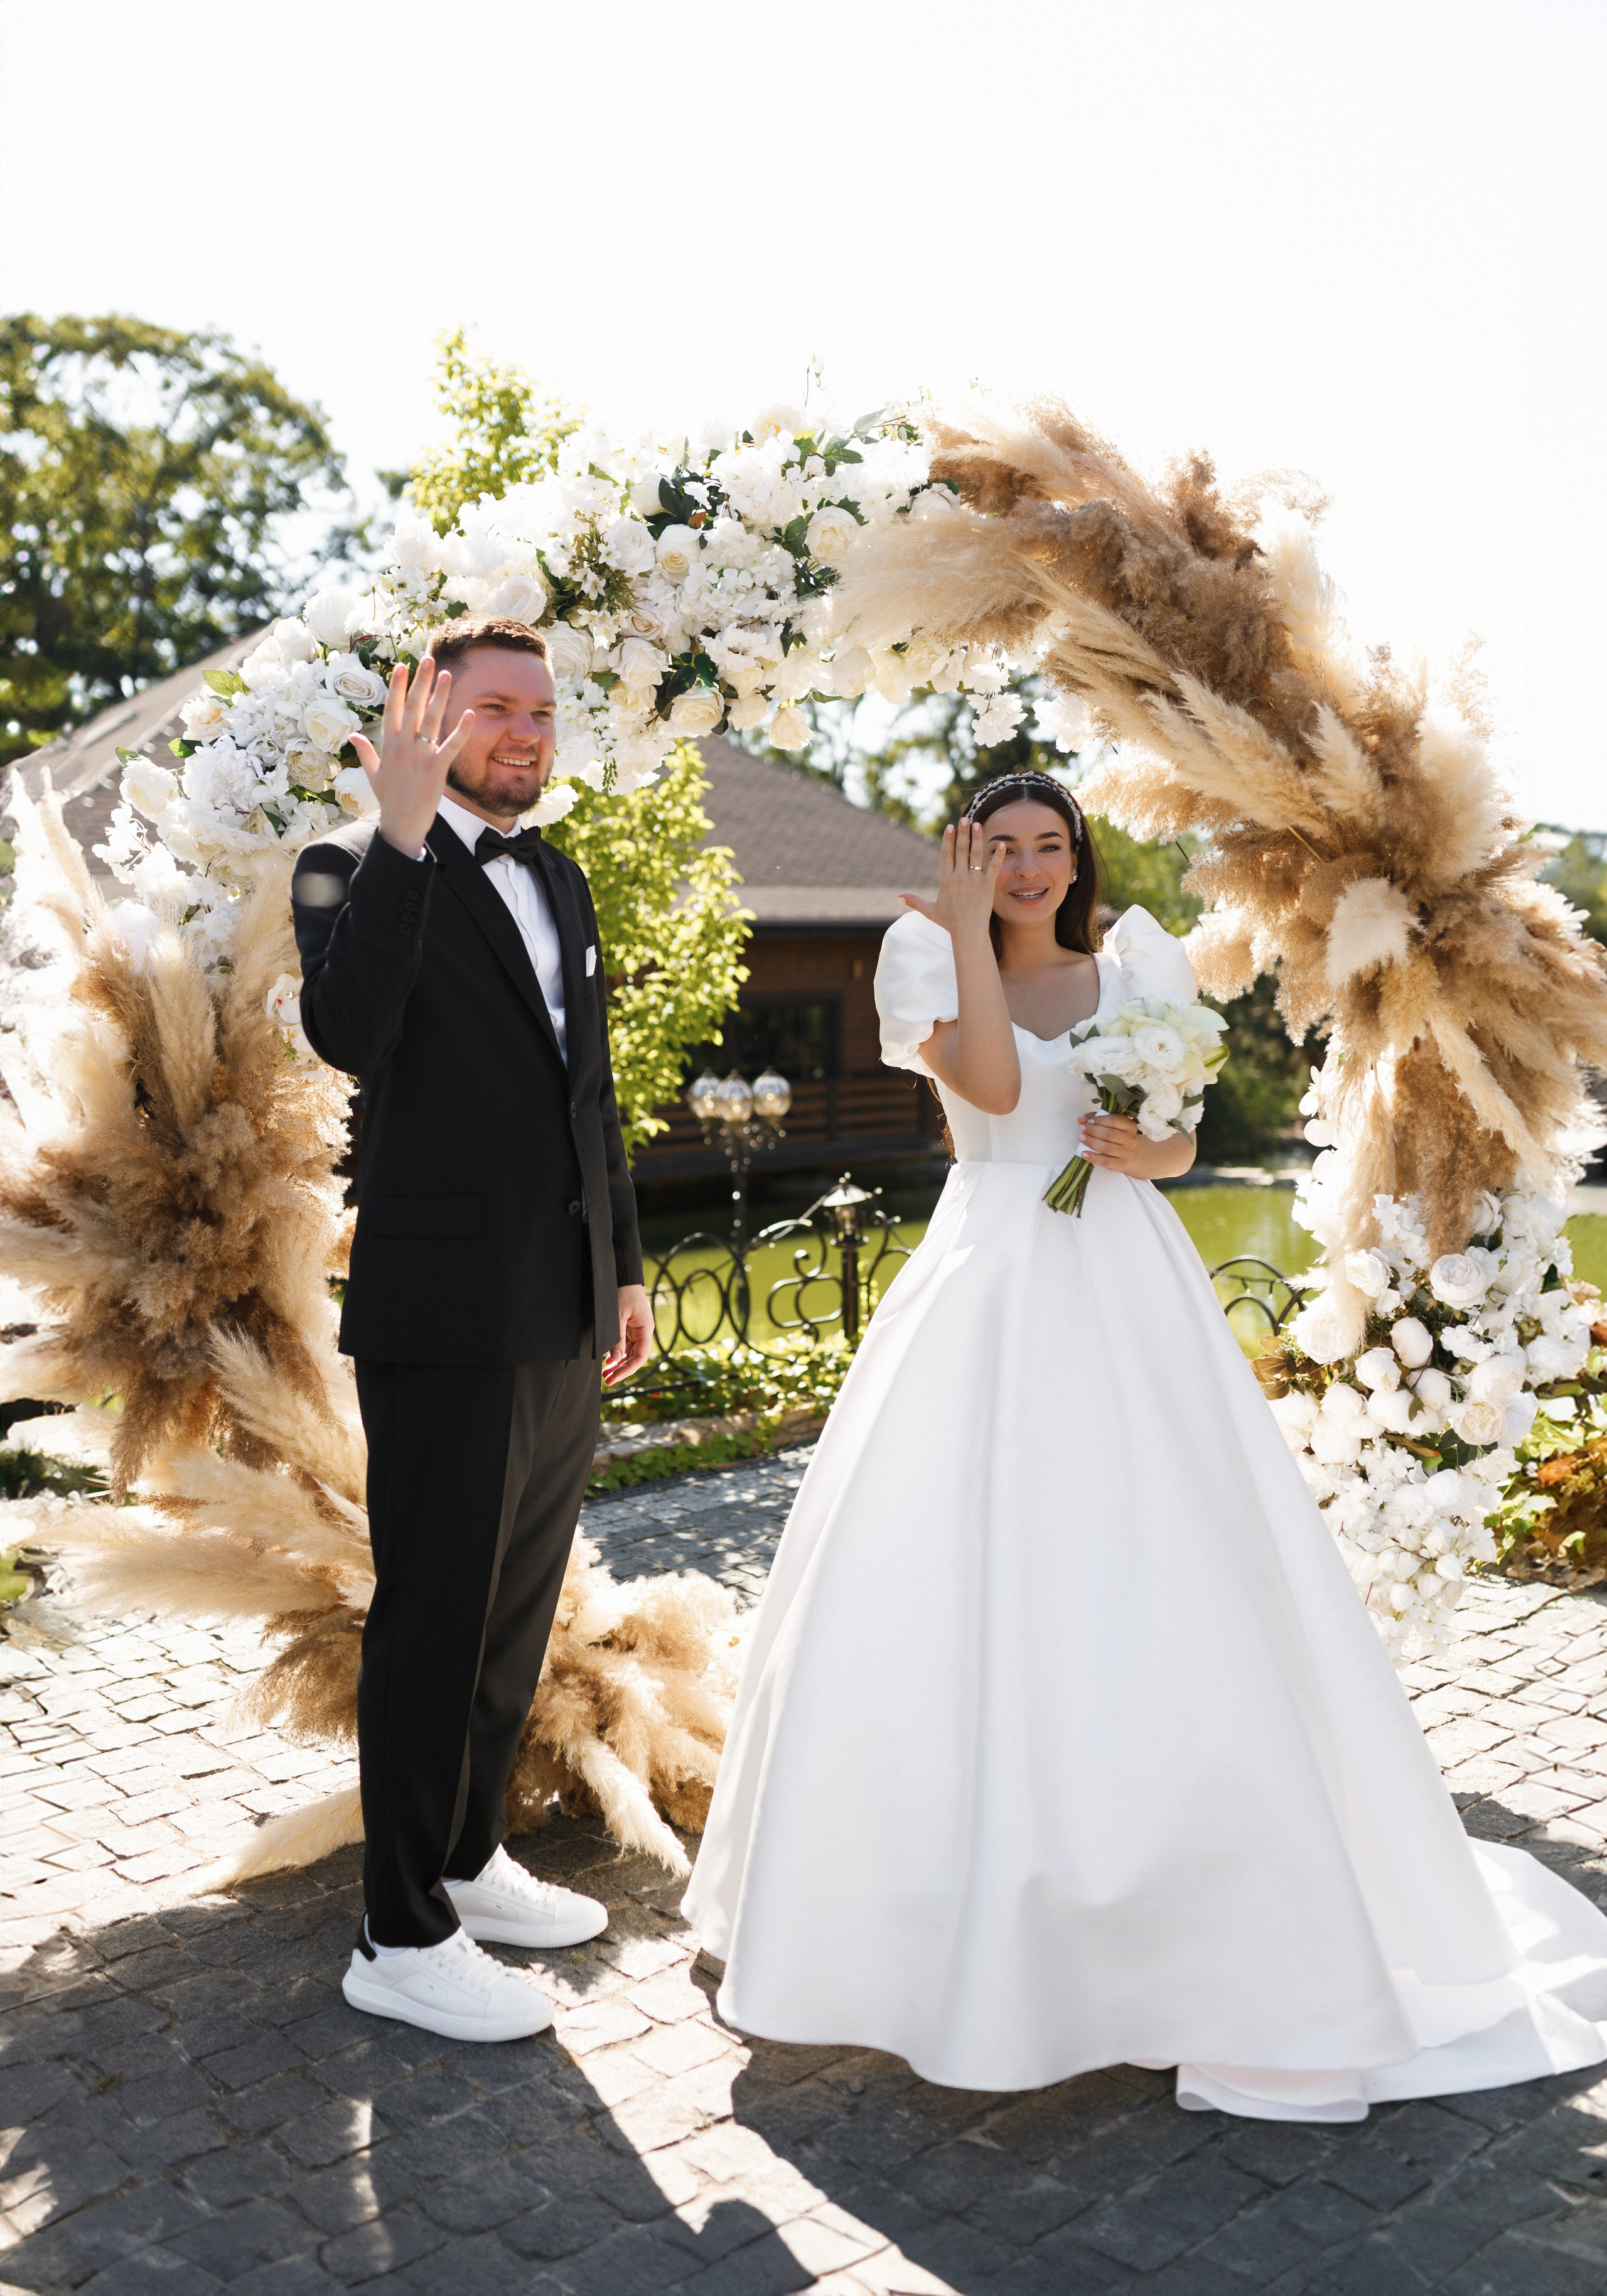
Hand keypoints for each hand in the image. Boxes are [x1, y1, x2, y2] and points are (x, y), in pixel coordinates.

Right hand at [350, 656, 475, 858]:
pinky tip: (470, 714)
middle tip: (428, 659)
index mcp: (388, 745)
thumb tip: (353, 735)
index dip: (397, 686)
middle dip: (420, 681)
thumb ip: (366, 752)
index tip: (401, 666)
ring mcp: (419, 756)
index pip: (393, 708)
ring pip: (431, 720)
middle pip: (412, 706)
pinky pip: (451, 746)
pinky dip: (462, 731)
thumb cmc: (389, 800)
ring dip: (440, 696)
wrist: (400, 825)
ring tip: (447, 675)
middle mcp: (402, 746)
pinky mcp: (436, 769)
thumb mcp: (373, 774)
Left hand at [603, 1283, 653, 1386]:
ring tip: (605, 1374)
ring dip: (618, 1363)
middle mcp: (643, 1331)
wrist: (622, 1275)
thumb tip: (614, 1359)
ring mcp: (637, 1329)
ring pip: (629, 1352)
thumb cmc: (621, 1292)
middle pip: (635, 1357)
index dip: (627, 1370)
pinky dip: (617, 1353)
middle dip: (621, 1369)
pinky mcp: (629, 1326)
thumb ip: (616, 1338)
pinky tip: (608, 1361)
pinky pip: (625, 1344)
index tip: (614, 1377)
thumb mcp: (617, 1316)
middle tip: (607, 1380)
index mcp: (645, 1329)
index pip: (640, 1357)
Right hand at [901, 818, 1002, 940]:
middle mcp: (960, 877)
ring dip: (976, 838)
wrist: (968, 932)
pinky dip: (997, 855)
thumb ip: (914, 902)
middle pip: (960, 850)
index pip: (946, 854)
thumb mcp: (930, 910)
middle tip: (964, 818)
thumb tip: (898, 898)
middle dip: (962, 833)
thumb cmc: (949, 922)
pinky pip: (993, 867)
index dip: (948, 839)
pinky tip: (1001, 844)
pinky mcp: (987, 886)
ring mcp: (974, 881)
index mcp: (946, 880)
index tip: (950, 826)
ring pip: (975, 855)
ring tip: (977, 824)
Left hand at [1078, 1109, 1195, 1180]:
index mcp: (1130, 1126)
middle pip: (1109, 1134)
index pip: (1115, 1121)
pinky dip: (1093, 1157)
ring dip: (1091, 1142)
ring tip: (1081, 1137)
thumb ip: (1099, 1119)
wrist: (1135, 1155)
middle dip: (1093, 1130)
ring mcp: (1126, 1153)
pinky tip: (1083, 1153)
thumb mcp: (1115, 1126)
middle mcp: (1130, 1140)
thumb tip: (1081, 1118)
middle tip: (1082, 1128)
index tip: (1088, 1120)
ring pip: (1107, 1147)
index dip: (1100, 1120)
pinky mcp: (1121, 1164)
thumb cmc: (1121, 1136)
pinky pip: (1105, 1161)